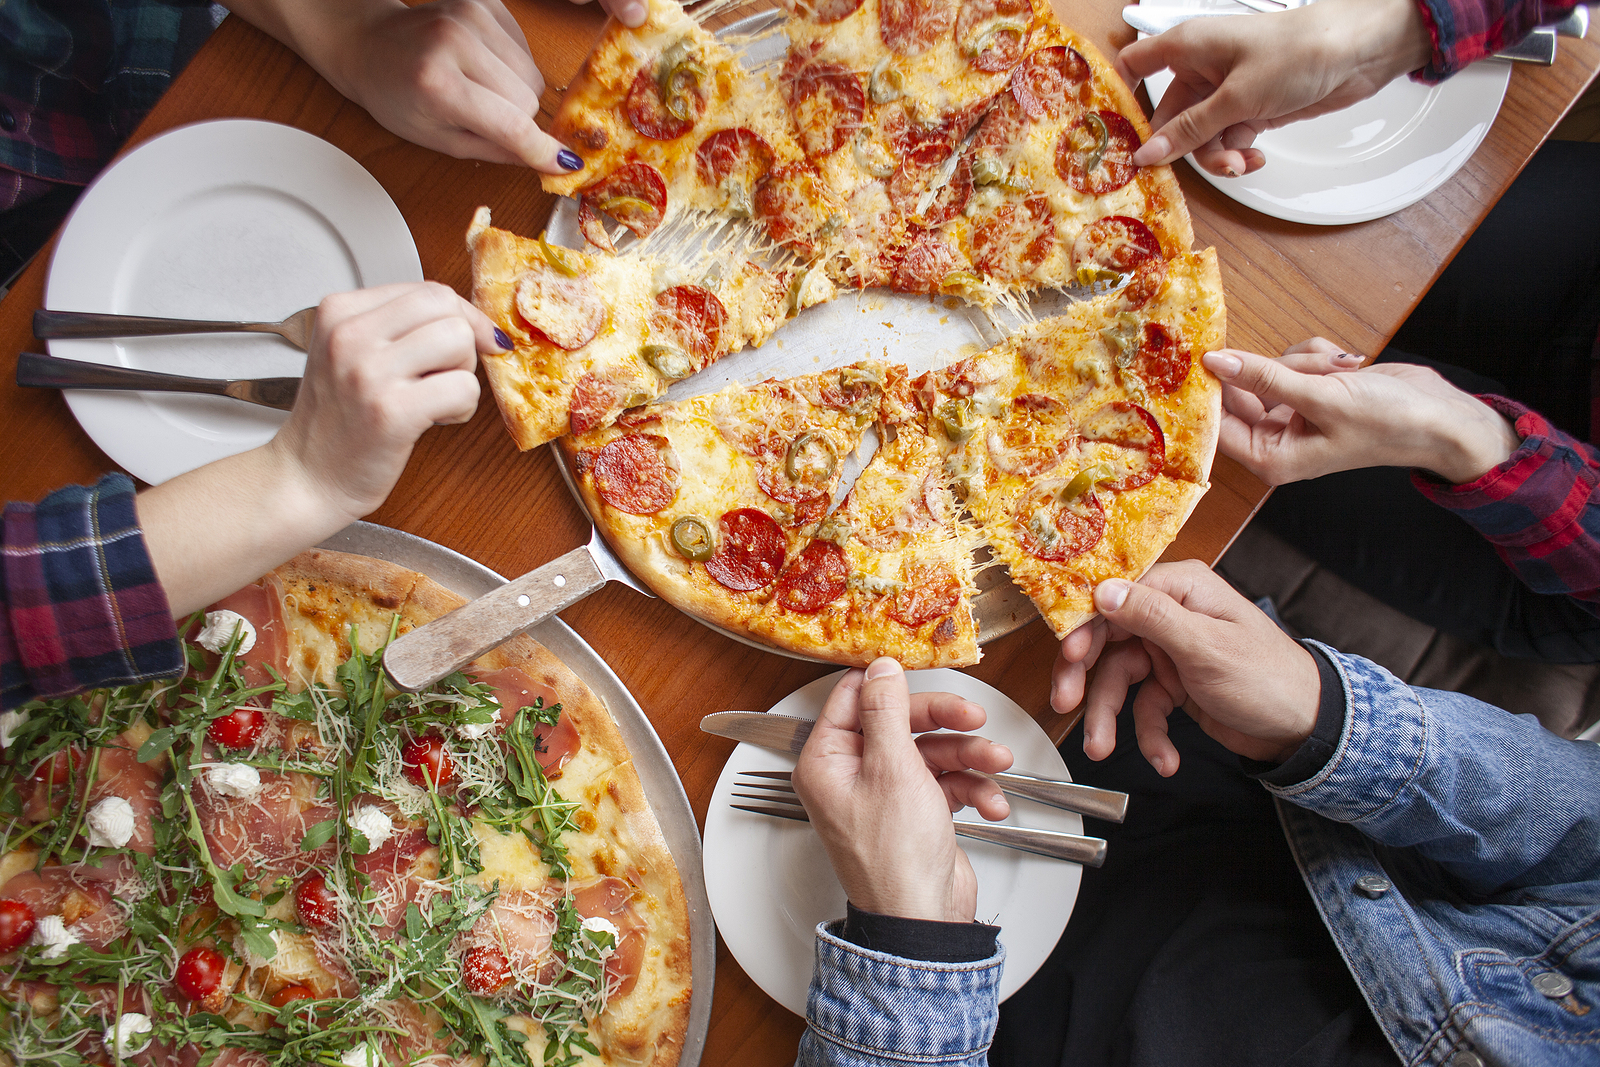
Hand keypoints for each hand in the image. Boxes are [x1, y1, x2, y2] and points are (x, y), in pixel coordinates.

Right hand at [137, 282, 500, 615]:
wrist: (307, 477)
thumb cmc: (339, 420)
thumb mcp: (354, 353)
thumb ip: (402, 327)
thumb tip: (479, 323)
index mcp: (339, 310)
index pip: (428, 290)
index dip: (459, 318)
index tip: (467, 341)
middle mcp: (349, 334)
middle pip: (447, 308)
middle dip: (462, 343)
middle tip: (442, 376)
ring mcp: (368, 372)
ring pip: (460, 343)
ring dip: (462, 376)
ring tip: (433, 399)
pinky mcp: (391, 411)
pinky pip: (463, 388)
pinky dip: (462, 408)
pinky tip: (434, 420)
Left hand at [224, 0, 644, 172]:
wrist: (354, 32)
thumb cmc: (384, 91)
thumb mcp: (426, 134)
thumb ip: (488, 146)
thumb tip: (546, 163)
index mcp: (444, 87)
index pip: (514, 125)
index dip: (544, 152)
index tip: (572, 170)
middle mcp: (464, 46)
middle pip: (531, 99)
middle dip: (528, 125)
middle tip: (518, 143)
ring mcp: (478, 20)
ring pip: (534, 75)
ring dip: (524, 98)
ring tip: (488, 107)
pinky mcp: (487, 5)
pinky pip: (525, 50)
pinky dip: (517, 72)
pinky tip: (490, 80)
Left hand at [790, 658, 1012, 922]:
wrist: (924, 921)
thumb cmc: (895, 859)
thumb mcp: (893, 769)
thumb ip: (887, 712)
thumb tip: (880, 667)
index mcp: (827, 761)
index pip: (853, 698)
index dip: (888, 680)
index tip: (919, 663)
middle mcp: (851, 774)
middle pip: (900, 722)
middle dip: (944, 721)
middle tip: (974, 716)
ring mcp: (885, 794)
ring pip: (931, 751)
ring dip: (969, 756)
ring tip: (996, 764)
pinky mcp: (916, 812)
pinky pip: (946, 783)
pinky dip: (972, 789)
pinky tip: (989, 804)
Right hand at [1073, 563, 1320, 775]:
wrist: (1304, 730)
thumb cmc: (1268, 679)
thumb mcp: (1207, 647)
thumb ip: (1153, 617)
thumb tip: (1103, 590)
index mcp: (1180, 589)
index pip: (1115, 596)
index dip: (1085, 625)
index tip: (1068, 655)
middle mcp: (1170, 614)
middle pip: (1107, 639)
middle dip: (1085, 677)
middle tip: (1065, 703)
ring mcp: (1169, 650)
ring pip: (1118, 679)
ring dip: (1109, 717)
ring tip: (1101, 749)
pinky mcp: (1172, 684)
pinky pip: (1144, 707)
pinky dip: (1149, 735)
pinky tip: (1164, 758)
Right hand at [1116, 0, 1431, 175]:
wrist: (1359, 52)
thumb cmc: (1296, 53)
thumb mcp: (1237, 97)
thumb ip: (1189, 130)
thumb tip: (1145, 155)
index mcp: (1187, 47)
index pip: (1134, 66)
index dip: (1121, 99)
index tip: (1117, 138)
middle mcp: (1200, 68)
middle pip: (1168, 117)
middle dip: (1184, 147)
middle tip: (1203, 164)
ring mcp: (1225, 90)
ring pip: (1198, 135)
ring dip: (1216, 155)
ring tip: (1240, 162)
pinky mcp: (1249, 108)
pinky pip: (1226, 138)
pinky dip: (1237, 152)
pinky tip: (1254, 158)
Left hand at [1204, 340, 1521, 485]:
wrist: (1442, 416)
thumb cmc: (1387, 421)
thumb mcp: (1321, 397)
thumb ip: (1264, 377)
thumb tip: (1215, 362)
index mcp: (1271, 457)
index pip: (1218, 424)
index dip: (1211, 390)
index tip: (1204, 355)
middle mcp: (1277, 439)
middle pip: (1242, 390)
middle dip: (1275, 368)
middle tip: (1308, 366)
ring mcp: (1293, 414)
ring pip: (1272, 368)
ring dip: (1304, 360)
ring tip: (1341, 372)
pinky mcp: (1310, 392)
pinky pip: (1294, 360)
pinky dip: (1318, 356)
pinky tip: (1349, 365)